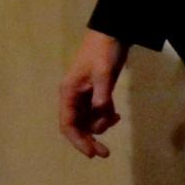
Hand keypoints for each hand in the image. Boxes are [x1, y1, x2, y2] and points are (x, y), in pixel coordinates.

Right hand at [58, 30, 127, 157]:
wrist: (112, 31)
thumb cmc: (104, 51)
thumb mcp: (104, 73)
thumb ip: (102, 97)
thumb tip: (100, 120)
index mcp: (68, 93)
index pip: (68, 125)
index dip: (78, 141)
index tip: (92, 153)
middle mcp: (72, 97)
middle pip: (78, 126)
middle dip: (90, 139)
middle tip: (105, 153)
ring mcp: (83, 95)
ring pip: (88, 120)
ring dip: (100, 124)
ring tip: (115, 118)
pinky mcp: (94, 91)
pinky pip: (97, 111)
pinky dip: (105, 116)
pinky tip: (116, 115)